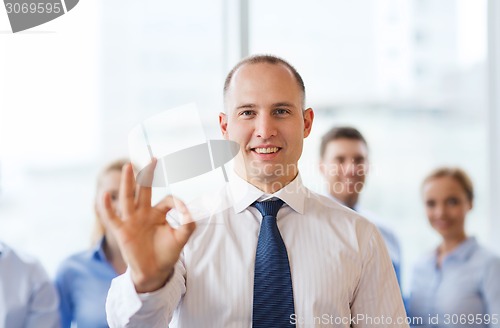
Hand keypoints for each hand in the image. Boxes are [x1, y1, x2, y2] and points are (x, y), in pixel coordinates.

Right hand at [99, 159, 195, 292]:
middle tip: (153, 157)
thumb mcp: (181, 238)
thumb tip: (187, 211)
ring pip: (128, 197)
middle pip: (145, 190)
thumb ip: (188, 224)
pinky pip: (112, 217)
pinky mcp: (122, 231)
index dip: (177, 204)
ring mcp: (132, 221)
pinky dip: (107, 207)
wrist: (155, 272)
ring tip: (127, 166)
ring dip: (128, 182)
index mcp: (158, 213)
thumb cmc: (167, 253)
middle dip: (148, 174)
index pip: (167, 200)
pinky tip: (104, 195)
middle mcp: (144, 213)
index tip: (185, 213)